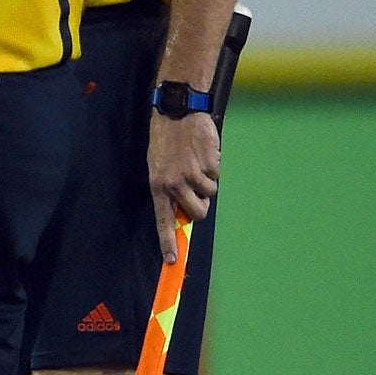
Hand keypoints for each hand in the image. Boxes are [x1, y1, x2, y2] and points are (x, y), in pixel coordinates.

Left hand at [147, 111, 219, 262]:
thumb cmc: (166, 142)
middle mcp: (174, 184)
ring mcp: (192, 175)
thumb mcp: (159, 167)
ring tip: (196, 163)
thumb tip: (182, 213)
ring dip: (207, 182)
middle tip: (197, 191)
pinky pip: (217, 176)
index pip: (163, 221)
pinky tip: (203, 153)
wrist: (177, 113)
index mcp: (158, 186)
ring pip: (210, 194)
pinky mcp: (208, 165)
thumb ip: (168, 190)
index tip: (172, 260)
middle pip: (197, 213)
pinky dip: (214, 167)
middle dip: (201, 206)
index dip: (168, 242)